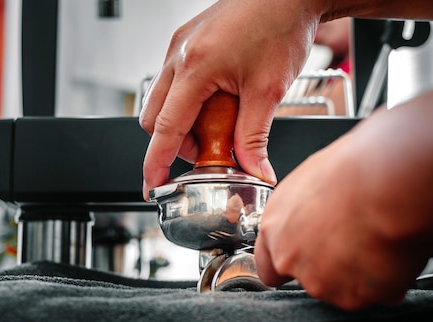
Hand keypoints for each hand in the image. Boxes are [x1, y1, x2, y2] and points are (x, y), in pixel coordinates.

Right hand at [139, 0, 321, 197]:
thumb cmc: (280, 26)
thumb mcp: (268, 90)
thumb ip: (254, 136)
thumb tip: (254, 170)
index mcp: (194, 67)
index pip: (165, 128)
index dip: (156, 162)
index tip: (152, 185)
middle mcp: (179, 54)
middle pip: (155, 116)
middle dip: (176, 144)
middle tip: (209, 154)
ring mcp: (181, 45)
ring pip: (163, 98)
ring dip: (184, 123)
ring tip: (220, 128)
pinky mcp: (190, 41)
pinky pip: (176, 81)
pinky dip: (191, 102)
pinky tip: (220, 104)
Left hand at [254, 109, 432, 309]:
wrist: (387, 181)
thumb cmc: (355, 168)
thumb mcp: (311, 180)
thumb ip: (303, 211)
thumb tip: (316, 214)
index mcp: (275, 228)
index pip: (269, 266)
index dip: (292, 262)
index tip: (310, 255)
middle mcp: (292, 260)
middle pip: (308, 277)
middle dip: (330, 266)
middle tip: (356, 239)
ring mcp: (322, 283)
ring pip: (342, 288)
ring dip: (359, 273)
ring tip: (377, 236)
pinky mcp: (355, 298)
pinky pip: (374, 293)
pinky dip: (385, 279)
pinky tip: (391, 248)